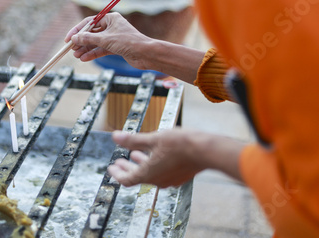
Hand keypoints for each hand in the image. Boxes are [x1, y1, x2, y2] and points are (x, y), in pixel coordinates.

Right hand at [65, 12, 150, 69]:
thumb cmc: (128, 42)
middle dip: (81, 41)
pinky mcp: (116, 47)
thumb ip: (88, 38)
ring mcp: (114, 37)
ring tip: (76, 56)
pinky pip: (102, 49)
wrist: (146, 54)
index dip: (77, 30)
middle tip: (71, 49)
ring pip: (96, 42)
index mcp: (110, 18)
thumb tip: (74, 39)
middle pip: (92, 33)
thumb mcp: (105, 39)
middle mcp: (112, 26)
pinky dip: (93, 54)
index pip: (89, 22)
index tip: (69, 39)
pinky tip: (85, 58)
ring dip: (86, 49)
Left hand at [107, 130, 243, 187]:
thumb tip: (115, 137)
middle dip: (127, 167)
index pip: (127, 179)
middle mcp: (158, 181)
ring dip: (141, 164)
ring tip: (136, 154)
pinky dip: (154, 164)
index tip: (111, 168)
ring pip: (151, 174)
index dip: (117, 173)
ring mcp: (170, 179)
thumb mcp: (153, 138)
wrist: (206, 151)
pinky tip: (156, 153)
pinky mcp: (180, 175)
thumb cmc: (179, 144)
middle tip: (119, 161)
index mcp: (148, 174)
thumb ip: (133, 140)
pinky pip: (162, 172)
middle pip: (138, 177)